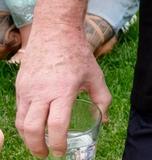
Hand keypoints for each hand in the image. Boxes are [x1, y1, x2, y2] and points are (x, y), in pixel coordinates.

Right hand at [14, 26, 110, 157]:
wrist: (55, 33)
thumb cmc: (78, 55)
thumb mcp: (95, 76)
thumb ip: (101, 99)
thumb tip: (104, 120)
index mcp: (63, 90)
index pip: (56, 124)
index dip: (57, 142)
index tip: (61, 151)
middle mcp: (42, 92)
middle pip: (32, 128)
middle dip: (37, 146)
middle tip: (45, 154)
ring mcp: (27, 89)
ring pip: (20, 122)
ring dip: (27, 138)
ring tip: (38, 146)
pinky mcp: (20, 87)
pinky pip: (19, 111)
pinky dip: (24, 124)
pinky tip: (33, 128)